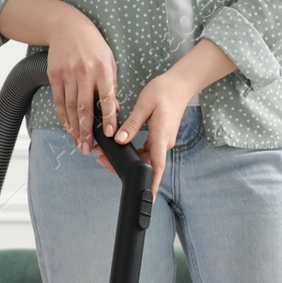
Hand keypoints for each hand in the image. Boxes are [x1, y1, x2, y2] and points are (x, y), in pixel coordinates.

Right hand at [43, 7, 117, 153]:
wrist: (66, 27)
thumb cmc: (92, 45)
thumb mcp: (109, 61)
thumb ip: (111, 85)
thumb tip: (115, 110)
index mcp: (102, 69)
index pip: (106, 98)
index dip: (108, 118)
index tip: (109, 134)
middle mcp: (84, 72)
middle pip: (85, 107)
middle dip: (87, 131)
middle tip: (88, 148)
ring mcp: (67, 74)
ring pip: (71, 107)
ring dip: (75, 128)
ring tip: (79, 142)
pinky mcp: (54, 75)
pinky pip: (59, 101)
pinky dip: (63, 116)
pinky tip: (68, 127)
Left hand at [107, 71, 192, 195]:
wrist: (179, 84)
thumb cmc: (164, 92)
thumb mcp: (144, 105)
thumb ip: (131, 125)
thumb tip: (119, 140)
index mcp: (161, 136)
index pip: (157, 166)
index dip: (153, 183)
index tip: (148, 197)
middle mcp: (163, 143)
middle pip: (146, 164)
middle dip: (126, 167)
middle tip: (102, 160)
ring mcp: (162, 141)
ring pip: (145, 158)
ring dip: (129, 158)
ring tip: (107, 152)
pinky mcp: (160, 138)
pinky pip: (147, 150)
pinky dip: (134, 151)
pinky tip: (122, 143)